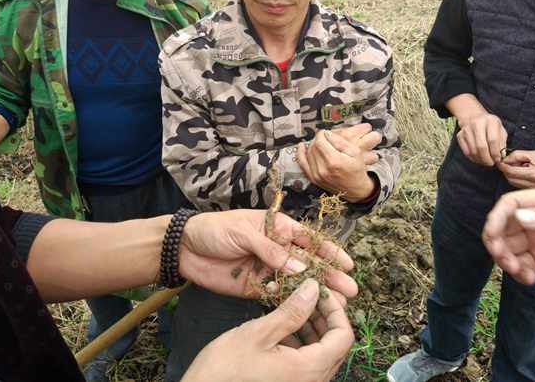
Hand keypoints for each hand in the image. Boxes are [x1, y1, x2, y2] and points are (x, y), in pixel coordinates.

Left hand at [179, 209, 357, 299]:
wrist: (185, 248)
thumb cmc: (215, 229)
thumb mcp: (244, 232)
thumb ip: (271, 250)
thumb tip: (300, 269)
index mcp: (278, 228)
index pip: (310, 240)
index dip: (330, 252)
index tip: (348, 264)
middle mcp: (277, 249)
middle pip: (309, 264)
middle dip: (329, 276)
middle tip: (350, 290)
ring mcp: (268, 269)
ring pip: (297, 282)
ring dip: (315, 292)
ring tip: (335, 304)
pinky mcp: (256, 287)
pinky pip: (277, 295)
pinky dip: (288, 300)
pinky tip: (301, 306)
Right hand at [181, 278, 354, 381]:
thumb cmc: (226, 368)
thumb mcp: (259, 333)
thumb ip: (291, 311)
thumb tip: (314, 289)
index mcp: (309, 370)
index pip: (343, 337)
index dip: (336, 310)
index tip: (320, 291)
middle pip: (335, 345)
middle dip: (325, 316)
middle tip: (308, 294)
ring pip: (321, 352)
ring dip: (313, 327)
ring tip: (294, 305)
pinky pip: (306, 361)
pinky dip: (301, 340)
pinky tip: (282, 326)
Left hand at [297, 124, 380, 201]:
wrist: (355, 189)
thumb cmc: (356, 171)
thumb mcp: (355, 152)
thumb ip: (340, 141)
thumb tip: (327, 134)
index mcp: (334, 161)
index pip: (320, 141)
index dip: (322, 134)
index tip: (326, 133)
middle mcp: (323, 169)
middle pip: (314, 147)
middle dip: (318, 139)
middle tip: (325, 138)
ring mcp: (317, 175)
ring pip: (308, 153)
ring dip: (313, 146)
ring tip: (320, 144)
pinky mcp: (314, 179)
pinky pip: (303, 164)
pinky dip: (300, 154)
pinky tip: (301, 147)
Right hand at [456, 111, 506, 165]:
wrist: (474, 117)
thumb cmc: (490, 126)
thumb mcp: (500, 130)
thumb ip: (502, 143)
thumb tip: (501, 157)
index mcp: (491, 121)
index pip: (493, 140)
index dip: (495, 152)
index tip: (498, 159)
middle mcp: (477, 123)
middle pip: (481, 146)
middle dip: (487, 158)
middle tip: (491, 163)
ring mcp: (466, 129)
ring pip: (473, 150)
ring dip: (480, 160)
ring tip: (485, 162)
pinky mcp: (460, 135)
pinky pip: (466, 151)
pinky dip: (473, 158)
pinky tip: (478, 158)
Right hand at [482, 188, 534, 284]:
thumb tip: (519, 215)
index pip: (511, 204)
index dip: (497, 217)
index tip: (491, 234)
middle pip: (503, 226)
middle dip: (496, 242)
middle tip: (500, 257)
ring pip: (507, 248)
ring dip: (505, 260)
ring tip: (518, 271)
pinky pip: (520, 266)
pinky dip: (519, 274)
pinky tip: (529, 279)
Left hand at [497, 150, 534, 187]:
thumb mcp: (534, 154)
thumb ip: (517, 156)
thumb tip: (504, 159)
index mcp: (534, 175)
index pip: (510, 172)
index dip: (503, 166)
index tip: (500, 161)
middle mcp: (534, 185)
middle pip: (510, 179)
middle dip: (507, 170)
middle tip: (510, 162)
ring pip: (514, 183)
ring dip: (512, 175)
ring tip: (521, 166)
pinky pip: (521, 186)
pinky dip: (518, 179)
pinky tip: (525, 172)